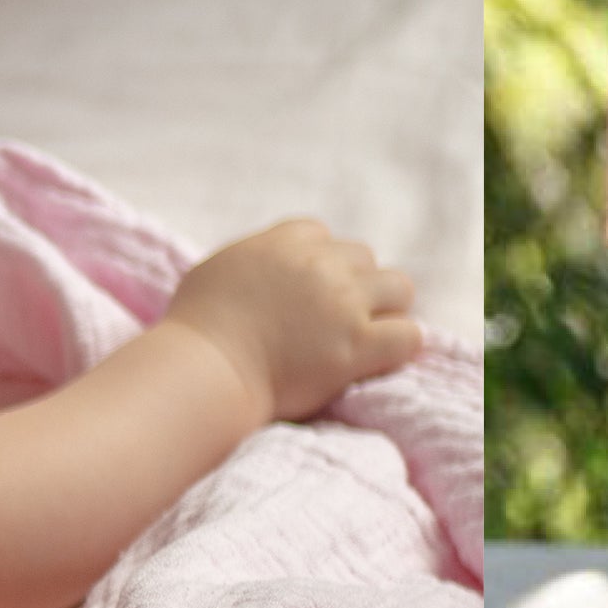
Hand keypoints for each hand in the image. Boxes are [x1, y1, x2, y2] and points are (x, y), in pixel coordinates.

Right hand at [159, 219, 425, 419]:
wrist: (205, 370)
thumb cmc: (197, 329)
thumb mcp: (217, 270)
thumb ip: (252, 260)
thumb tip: (263, 267)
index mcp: (284, 242)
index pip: (323, 237)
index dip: (321, 266)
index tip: (308, 295)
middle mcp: (320, 264)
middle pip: (364, 259)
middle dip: (356, 286)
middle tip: (337, 321)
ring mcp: (343, 303)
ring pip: (398, 288)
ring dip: (386, 310)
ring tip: (367, 338)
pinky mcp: (357, 345)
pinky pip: (409, 335)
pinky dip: (401, 346)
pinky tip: (381, 360)